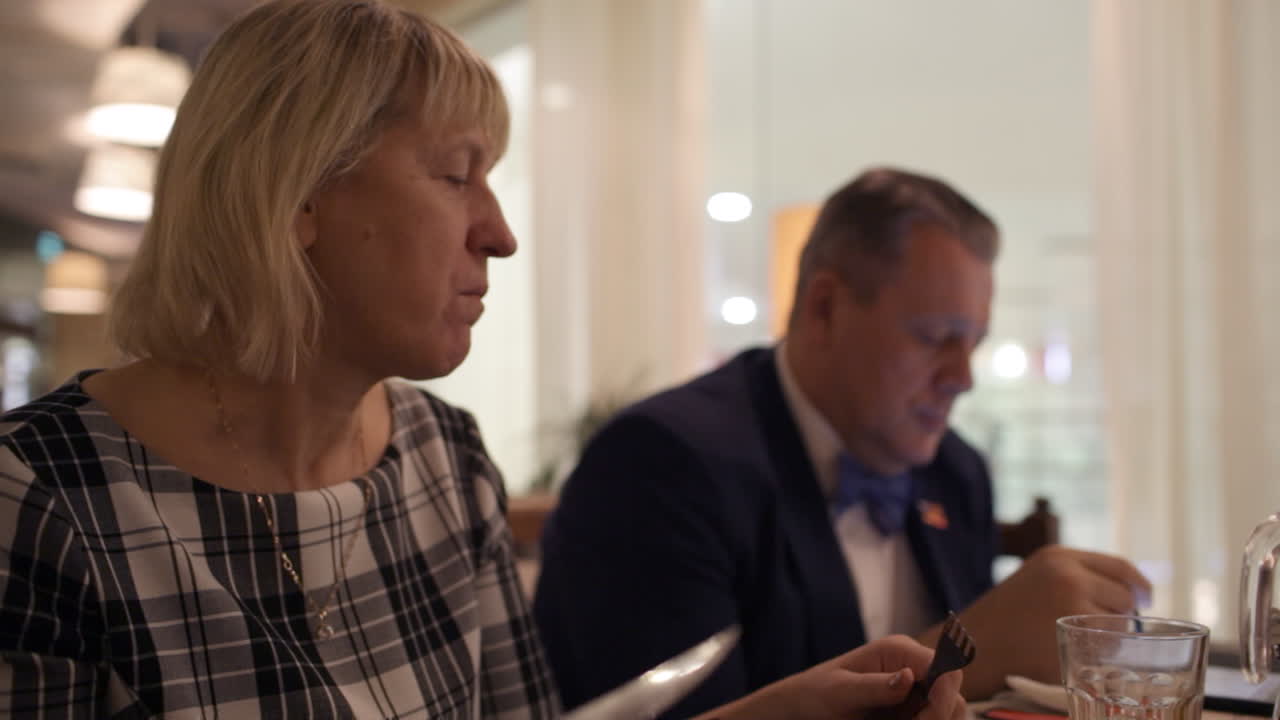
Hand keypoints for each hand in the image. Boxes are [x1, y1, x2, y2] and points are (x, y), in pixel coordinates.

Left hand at [693, 635, 965, 719]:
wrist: (800, 709)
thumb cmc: (814, 694)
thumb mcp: (840, 692)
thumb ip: (875, 686)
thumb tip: (908, 676)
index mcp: (899, 650)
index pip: (945, 667)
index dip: (945, 692)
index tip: (930, 715)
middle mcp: (913, 667)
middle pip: (953, 694)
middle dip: (939, 714)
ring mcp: (914, 691)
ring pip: (948, 712)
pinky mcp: (911, 711)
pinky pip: (930, 719)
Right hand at [932, 545, 1150, 698]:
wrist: (972, 646)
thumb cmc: (1003, 618)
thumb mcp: (1036, 579)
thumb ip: (1075, 577)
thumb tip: (1130, 592)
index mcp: (1058, 557)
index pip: (1119, 566)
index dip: (1139, 584)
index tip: (1147, 598)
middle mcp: (1068, 574)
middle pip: (1125, 596)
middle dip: (1122, 615)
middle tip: (1099, 629)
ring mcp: (1071, 605)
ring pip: (1121, 625)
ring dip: (1111, 637)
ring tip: (1076, 641)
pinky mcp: (1073, 637)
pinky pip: (1109, 649)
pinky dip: (1100, 656)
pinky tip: (1070, 653)